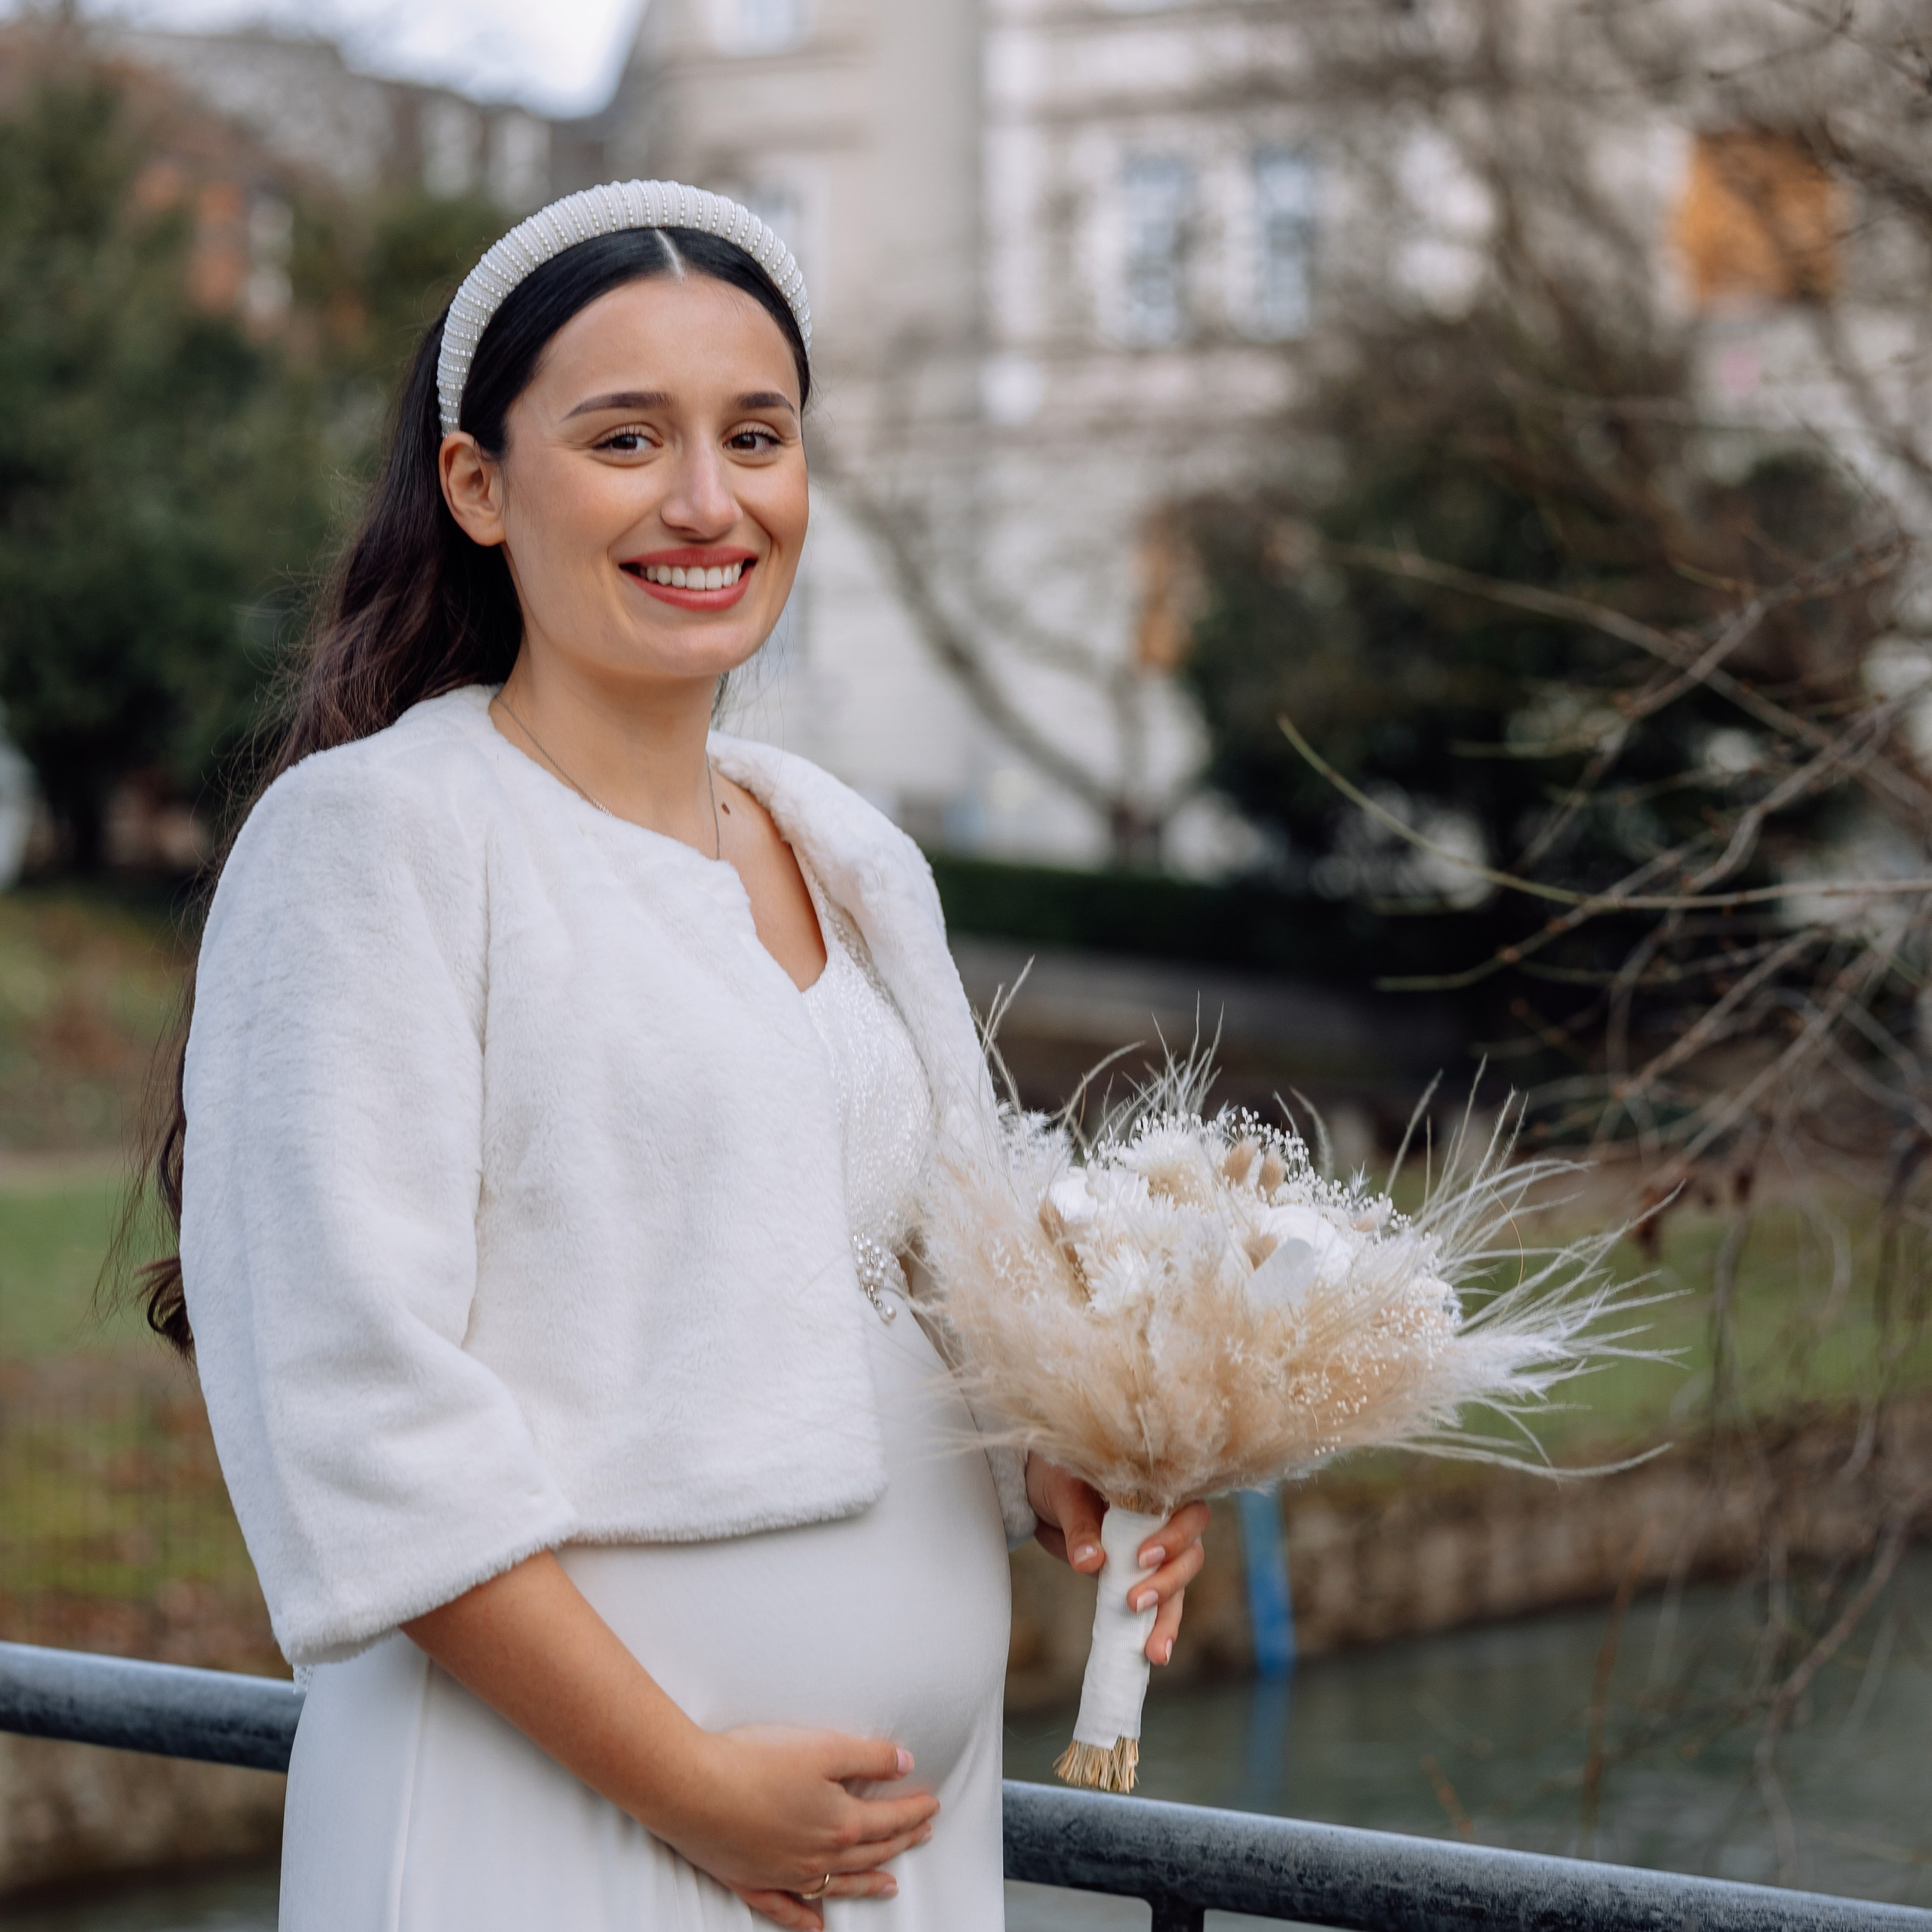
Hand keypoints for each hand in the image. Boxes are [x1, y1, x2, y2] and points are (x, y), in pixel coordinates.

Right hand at [661, 1725, 937, 1930]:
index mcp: (839, 1823)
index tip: (932, 1806)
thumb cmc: (754, 1763)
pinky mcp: (753, 1882)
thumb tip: (905, 1764)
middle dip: (900, 1842)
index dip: (914, 1811)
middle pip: (870, 1852)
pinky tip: (818, 1924)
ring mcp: (785, 1875)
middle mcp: (817, 1857)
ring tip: (890, 1886)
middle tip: (921, 1836)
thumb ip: (869, 1757)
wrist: (692, 1790)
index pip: (889, 1820)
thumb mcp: (823, 1747)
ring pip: (838, 1884)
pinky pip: (788, 1910)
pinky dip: (807, 1919)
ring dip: (867, 1883)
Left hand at [1025, 1457, 1207, 1665]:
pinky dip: (1158, 1628)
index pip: (1187, 1512)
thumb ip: (1080, 1527)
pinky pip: (1159, 1603)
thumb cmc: (1058, 1478)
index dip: (1174, 1537)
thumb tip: (1090, 1563)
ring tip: (1153, 1650)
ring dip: (1168, 1615)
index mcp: (1156, 1489)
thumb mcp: (1065, 1495)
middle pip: (1191, 1553)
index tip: (1143, 1558)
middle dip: (1169, 1582)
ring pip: (1179, 1583)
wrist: (1039, 1493)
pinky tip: (1154, 1654)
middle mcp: (1165, 1520)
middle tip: (1135, 1601)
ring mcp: (1156, 1550)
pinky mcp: (1140, 1575)